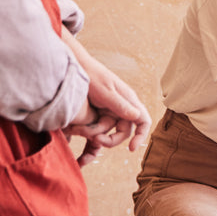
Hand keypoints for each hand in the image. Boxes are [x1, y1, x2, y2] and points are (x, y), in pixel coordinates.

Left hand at [63, 38, 150, 163]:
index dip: (141, 135)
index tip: (131, 148)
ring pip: (107, 133)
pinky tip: (76, 137)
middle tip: (94, 141)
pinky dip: (88, 136)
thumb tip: (137, 116)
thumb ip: (120, 105)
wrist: (73, 67)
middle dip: (110, 140)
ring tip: (77, 132)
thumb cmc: (91, 76)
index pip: (143, 120)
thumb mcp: (105, 91)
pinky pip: (95, 130)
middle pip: (123, 132)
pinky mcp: (95, 115)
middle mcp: (120, 108)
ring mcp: (108, 112)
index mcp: (128, 100)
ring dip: (94, 136)